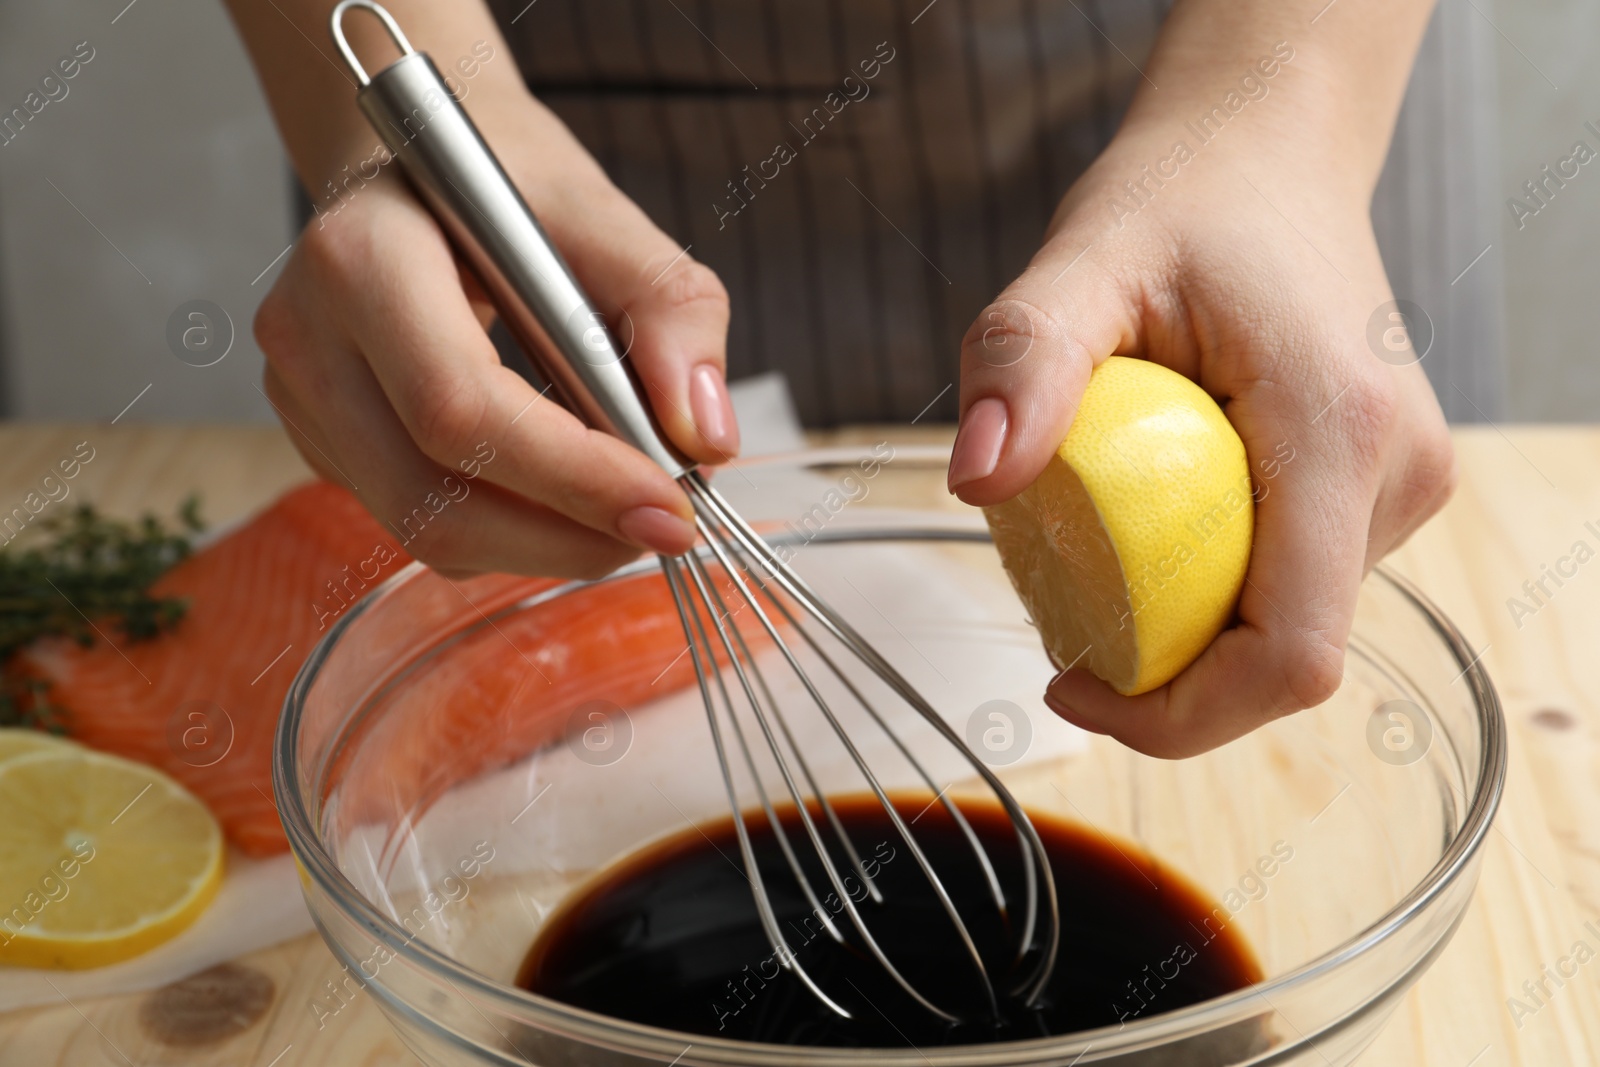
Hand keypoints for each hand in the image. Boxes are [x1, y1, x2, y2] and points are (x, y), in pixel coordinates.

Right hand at [254, 88, 737, 577]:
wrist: (422, 168)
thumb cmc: (509, 185)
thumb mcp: (607, 213)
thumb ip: (673, 311)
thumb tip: (704, 437)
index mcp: (362, 257)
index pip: (460, 405)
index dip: (573, 475)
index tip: (670, 505)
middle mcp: (310, 338)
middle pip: (435, 496)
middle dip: (567, 533)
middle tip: (664, 526)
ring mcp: (303, 402)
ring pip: (428, 530)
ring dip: (548, 543)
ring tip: (625, 508)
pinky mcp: (323, 445)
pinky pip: (424, 524)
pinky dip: (514, 531)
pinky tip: (564, 492)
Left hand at [948, 120, 1454, 757]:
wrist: (1268, 158)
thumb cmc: (1182, 199)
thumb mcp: (1079, 260)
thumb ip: (1023, 362)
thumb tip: (977, 481)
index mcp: (1340, 431)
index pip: (1290, 651)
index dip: (1181, 713)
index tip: (1072, 687)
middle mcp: (1399, 471)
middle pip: (1287, 658)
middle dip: (1169, 684)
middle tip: (1062, 626)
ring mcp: (1403, 485)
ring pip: (1292, 629)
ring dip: (1188, 635)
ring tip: (1099, 559)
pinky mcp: (1384, 489)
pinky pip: (1296, 586)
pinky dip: (1214, 593)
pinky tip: (1149, 534)